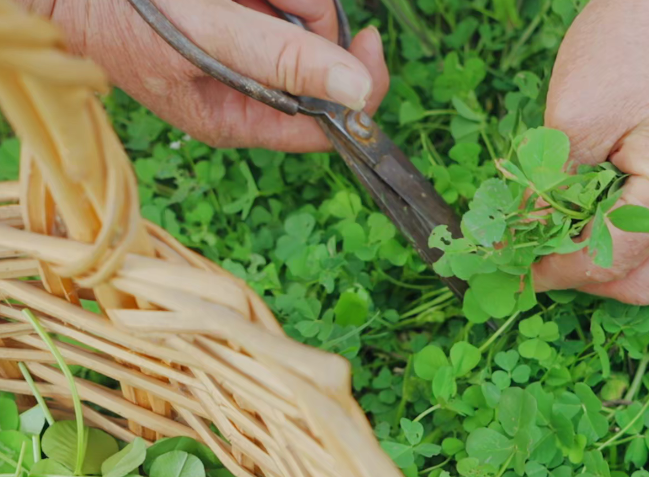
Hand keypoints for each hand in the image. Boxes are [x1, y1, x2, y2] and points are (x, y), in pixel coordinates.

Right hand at [19, 0, 389, 152]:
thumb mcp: (203, 38)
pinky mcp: (244, 13)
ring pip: (307, 14)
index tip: (366, 38)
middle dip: (304, 15)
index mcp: (241, 119)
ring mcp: (248, 47)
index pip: (329, 125)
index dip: (360, 86)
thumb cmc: (118, 15)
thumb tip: (356, 90)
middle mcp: (251, 88)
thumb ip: (279, 61)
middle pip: (324, 57)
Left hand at [532, 0, 648, 304]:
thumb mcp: (572, 120)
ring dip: (604, 258)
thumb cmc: (628, 41)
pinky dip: (625, 234)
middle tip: (534, 258)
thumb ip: (548, 193)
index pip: (609, 260)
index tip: (512, 270)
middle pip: (641, 282)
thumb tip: (519, 241)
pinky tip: (590, 212)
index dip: (555, 272)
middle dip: (582, 277)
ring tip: (558, 234)